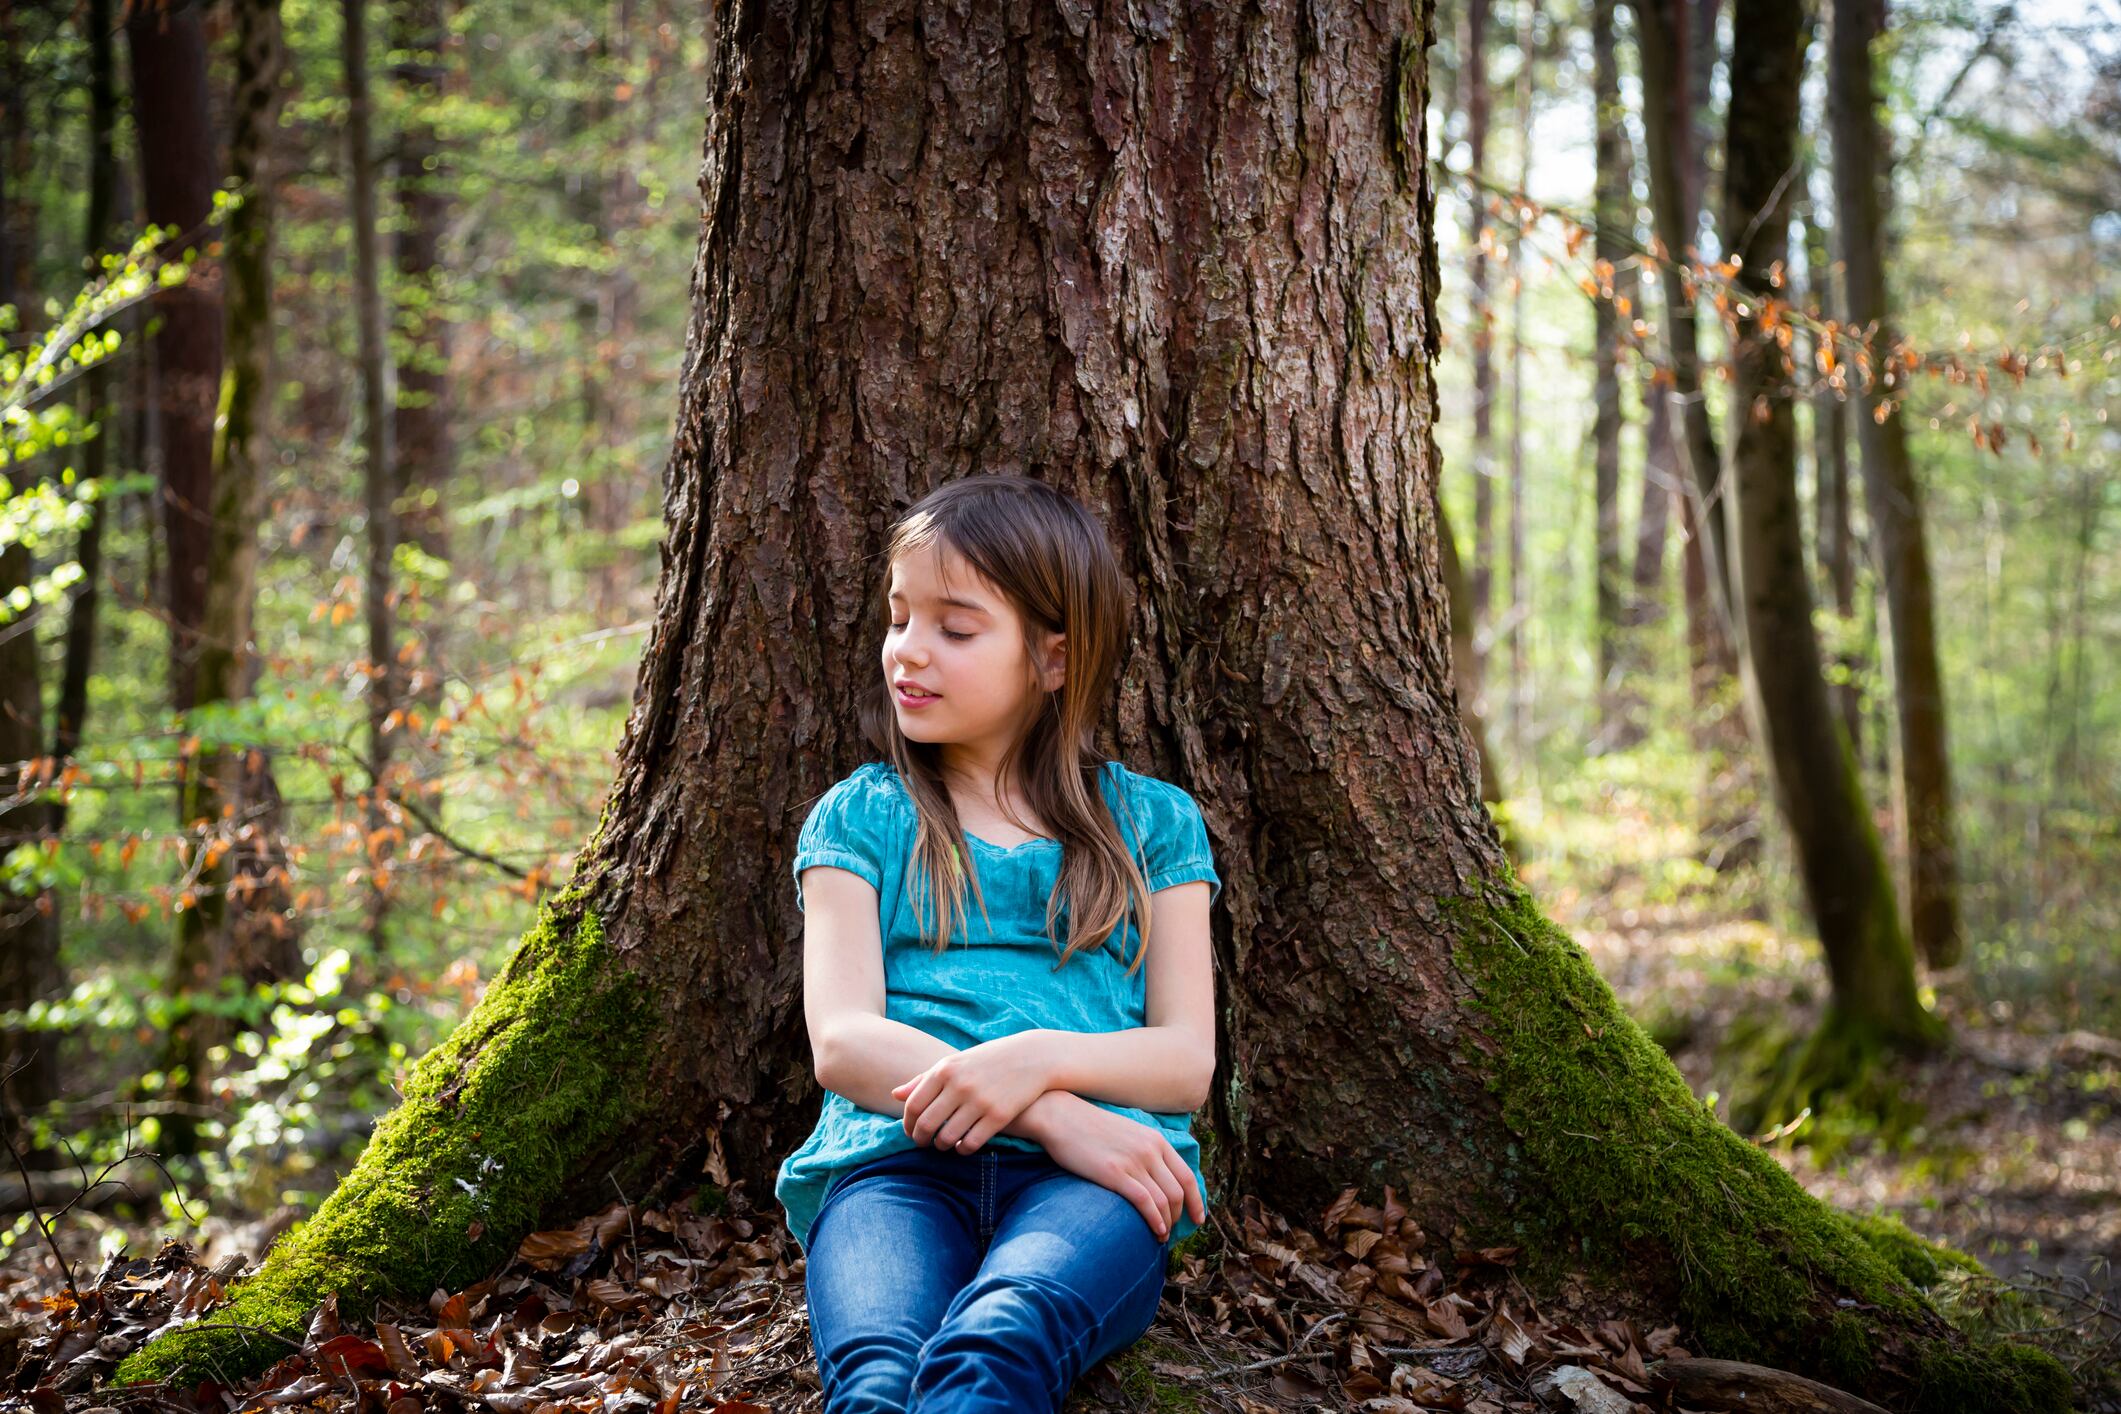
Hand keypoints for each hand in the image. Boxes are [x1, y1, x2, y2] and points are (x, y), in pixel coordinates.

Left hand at [891, 1032, 1052, 1153]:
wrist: (1032, 1057)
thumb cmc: (988, 1060)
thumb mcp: (955, 1062)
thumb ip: (924, 1079)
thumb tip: (895, 1095)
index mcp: (945, 1069)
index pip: (913, 1105)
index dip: (907, 1124)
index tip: (910, 1132)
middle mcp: (959, 1085)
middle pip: (926, 1124)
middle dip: (920, 1139)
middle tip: (923, 1144)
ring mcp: (980, 1101)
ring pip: (947, 1138)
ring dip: (942, 1146)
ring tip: (944, 1144)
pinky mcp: (998, 1115)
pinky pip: (971, 1143)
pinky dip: (963, 1149)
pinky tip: (963, 1146)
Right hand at [1029, 1093, 1204, 1242]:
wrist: (1061, 1116)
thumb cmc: (1090, 1127)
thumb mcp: (1127, 1132)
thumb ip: (1144, 1149)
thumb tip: (1155, 1176)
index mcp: (1156, 1140)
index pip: (1187, 1176)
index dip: (1196, 1201)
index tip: (1198, 1218)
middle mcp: (1150, 1150)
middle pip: (1178, 1192)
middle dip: (1180, 1216)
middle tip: (1173, 1231)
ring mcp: (1134, 1161)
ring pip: (1164, 1200)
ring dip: (1167, 1223)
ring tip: (1161, 1236)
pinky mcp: (1115, 1173)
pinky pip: (1145, 1202)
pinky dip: (1154, 1220)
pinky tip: (1155, 1231)